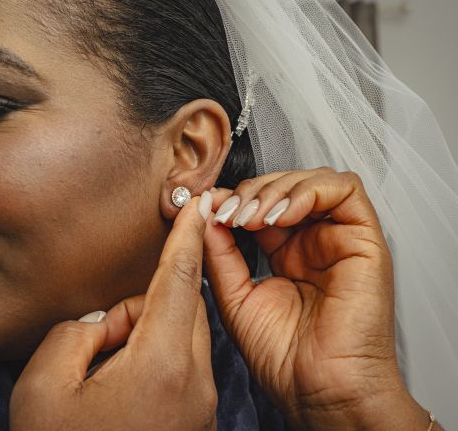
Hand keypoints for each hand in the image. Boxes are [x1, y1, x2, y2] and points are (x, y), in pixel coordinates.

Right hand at [10, 195, 217, 430]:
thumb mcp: (42, 385)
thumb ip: (73, 331)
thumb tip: (99, 324)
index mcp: (162, 368)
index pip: (181, 281)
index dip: (186, 236)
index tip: (198, 204)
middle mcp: (194, 385)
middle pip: (182, 308)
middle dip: (141, 303)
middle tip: (99, 333)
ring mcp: (199, 405)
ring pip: (180, 337)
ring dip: (144, 334)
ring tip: (101, 371)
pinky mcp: (194, 419)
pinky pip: (181, 366)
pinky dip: (151, 359)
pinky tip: (116, 388)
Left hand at [204, 168, 430, 429]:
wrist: (316, 389)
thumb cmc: (283, 356)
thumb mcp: (235, 295)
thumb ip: (221, 252)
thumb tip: (205, 212)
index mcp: (287, 253)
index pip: (262, 203)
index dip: (235, 199)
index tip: (210, 209)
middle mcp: (314, 242)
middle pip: (286, 186)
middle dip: (252, 191)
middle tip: (229, 212)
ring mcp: (340, 238)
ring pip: (313, 180)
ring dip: (276, 190)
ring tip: (252, 217)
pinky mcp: (365, 239)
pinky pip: (345, 189)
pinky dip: (308, 191)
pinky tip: (281, 216)